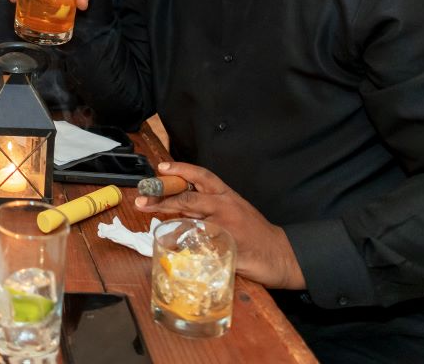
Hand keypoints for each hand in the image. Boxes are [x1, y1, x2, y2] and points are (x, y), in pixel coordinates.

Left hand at [135, 161, 305, 289]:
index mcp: (226, 195)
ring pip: (190, 218)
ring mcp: (226, 226)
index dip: (180, 170)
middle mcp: (225, 206)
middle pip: (188, 197)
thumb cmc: (254, 233)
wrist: (281, 254)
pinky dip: (184, 243)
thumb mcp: (232, 212)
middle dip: (161, 196)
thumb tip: (177, 208)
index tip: (161, 168)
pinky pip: (199, 243)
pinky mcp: (226, 246)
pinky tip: (171, 243)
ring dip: (166, 215)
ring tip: (148, 212)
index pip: (201, 176)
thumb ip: (206, 209)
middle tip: (142, 199)